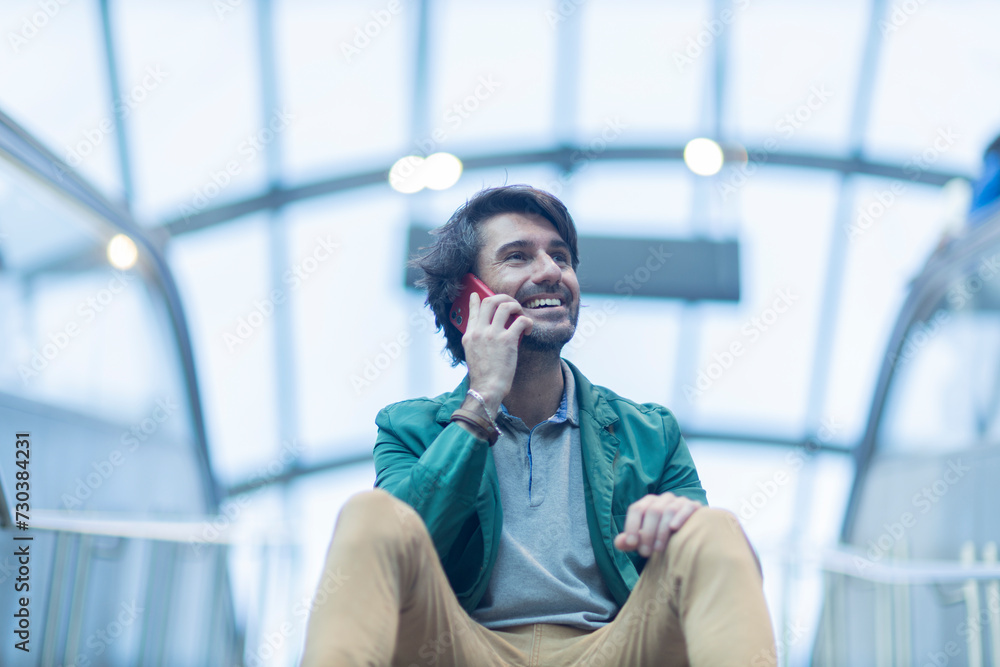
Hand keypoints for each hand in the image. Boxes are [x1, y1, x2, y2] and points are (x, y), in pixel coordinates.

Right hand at [461, 291, 532, 415]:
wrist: (487, 388)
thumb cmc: (483, 376)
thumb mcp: (472, 355)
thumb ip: (477, 341)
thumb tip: (486, 333)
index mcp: (469, 335)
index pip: (472, 311)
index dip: (476, 300)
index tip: (477, 294)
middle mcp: (479, 331)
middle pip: (489, 301)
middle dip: (502, 298)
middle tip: (510, 303)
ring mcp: (493, 334)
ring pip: (505, 306)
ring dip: (515, 306)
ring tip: (520, 313)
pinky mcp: (507, 340)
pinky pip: (521, 320)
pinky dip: (527, 322)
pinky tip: (529, 328)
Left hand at [613, 492, 701, 556]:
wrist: (689, 535)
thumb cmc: (661, 538)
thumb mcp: (644, 541)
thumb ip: (630, 542)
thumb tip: (618, 543)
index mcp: (648, 503)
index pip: (636, 509)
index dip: (631, 525)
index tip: (631, 543)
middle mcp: (663, 499)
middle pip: (652, 511)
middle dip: (647, 533)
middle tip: (645, 553)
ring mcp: (679, 501)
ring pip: (668, 510)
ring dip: (661, 531)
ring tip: (658, 549)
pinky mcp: (694, 506)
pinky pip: (687, 508)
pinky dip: (680, 517)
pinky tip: (674, 528)